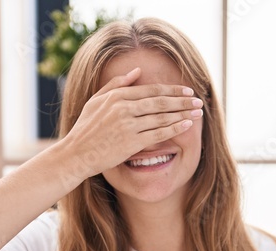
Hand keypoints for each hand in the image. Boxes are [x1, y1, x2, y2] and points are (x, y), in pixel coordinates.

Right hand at [57, 67, 202, 178]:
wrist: (76, 154)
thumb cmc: (85, 128)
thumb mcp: (96, 100)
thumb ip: (116, 84)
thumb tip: (137, 72)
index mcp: (117, 96)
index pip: (151, 90)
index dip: (172, 90)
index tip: (187, 91)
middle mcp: (124, 108)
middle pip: (160, 101)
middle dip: (182, 100)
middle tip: (198, 100)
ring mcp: (128, 125)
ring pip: (162, 116)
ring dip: (183, 113)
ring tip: (198, 112)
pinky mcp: (131, 142)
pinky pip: (158, 133)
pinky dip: (175, 128)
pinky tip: (187, 125)